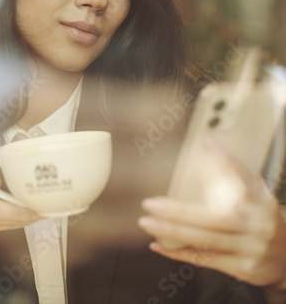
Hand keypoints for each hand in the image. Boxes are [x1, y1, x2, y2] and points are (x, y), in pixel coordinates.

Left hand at [138, 140, 285, 288]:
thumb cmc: (263, 218)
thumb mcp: (257, 193)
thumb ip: (235, 169)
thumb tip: (210, 143)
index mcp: (258, 202)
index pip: (239, 178)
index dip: (223, 163)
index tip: (202, 148)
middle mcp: (254, 226)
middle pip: (211, 219)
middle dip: (177, 212)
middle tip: (150, 204)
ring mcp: (248, 249)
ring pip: (204, 240)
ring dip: (172, 232)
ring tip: (148, 223)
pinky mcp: (241, 268)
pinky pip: (205, 260)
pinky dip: (180, 253)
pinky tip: (159, 245)